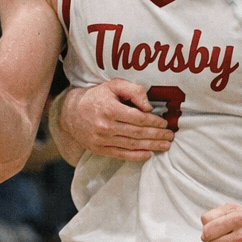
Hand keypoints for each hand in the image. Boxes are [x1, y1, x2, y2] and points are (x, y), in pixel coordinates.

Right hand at [58, 82, 173, 160]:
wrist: (71, 113)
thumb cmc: (97, 97)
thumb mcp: (113, 85)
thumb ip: (133, 91)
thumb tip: (148, 107)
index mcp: (109, 109)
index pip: (138, 118)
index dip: (154, 121)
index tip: (164, 123)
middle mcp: (105, 126)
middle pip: (137, 133)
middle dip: (157, 135)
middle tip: (170, 136)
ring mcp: (101, 140)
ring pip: (132, 145)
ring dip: (151, 146)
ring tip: (165, 145)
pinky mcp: (99, 149)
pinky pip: (121, 154)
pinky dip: (137, 156)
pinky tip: (149, 154)